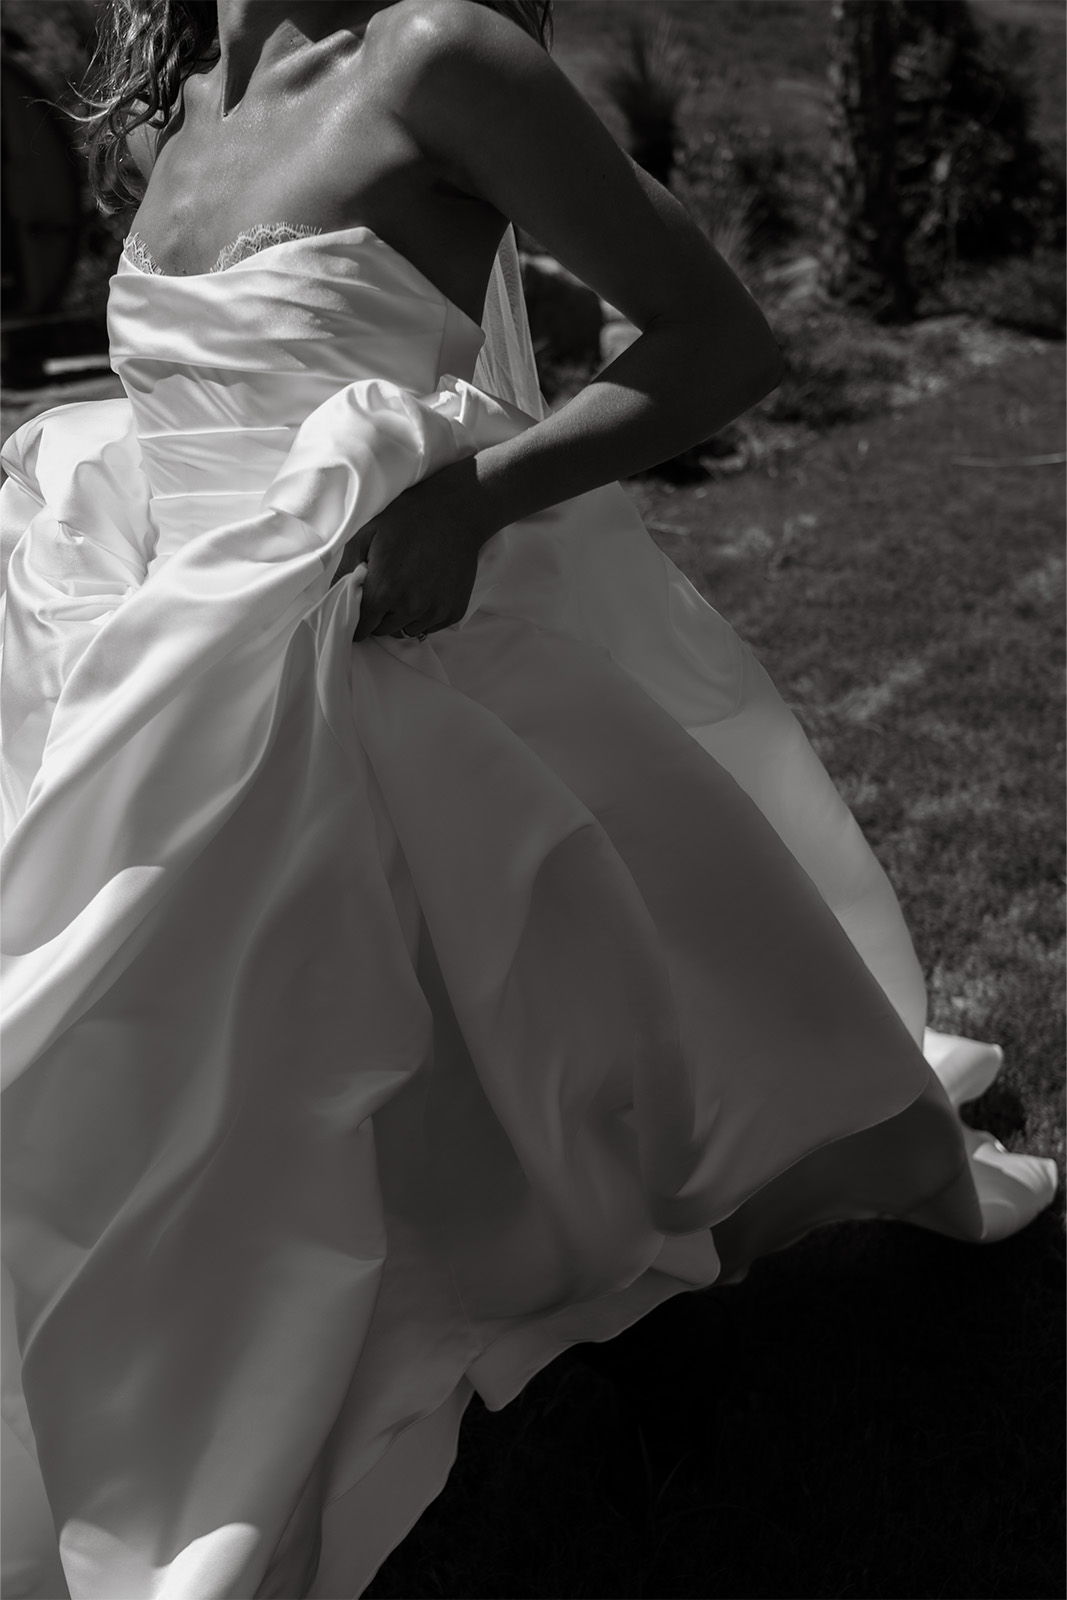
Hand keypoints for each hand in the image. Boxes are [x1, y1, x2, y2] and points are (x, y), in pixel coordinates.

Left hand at [340, 458, 494, 642]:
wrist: (454, 512)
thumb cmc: (406, 520)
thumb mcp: (366, 535)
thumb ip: (346, 569)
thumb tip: (334, 595)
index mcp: (384, 591)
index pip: (363, 627)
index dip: (358, 621)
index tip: (361, 613)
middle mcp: (410, 608)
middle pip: (384, 631)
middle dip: (379, 617)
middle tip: (384, 594)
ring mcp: (434, 611)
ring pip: (408, 630)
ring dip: (402, 618)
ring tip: (406, 592)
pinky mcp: (453, 611)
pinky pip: (431, 626)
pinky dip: (425, 616)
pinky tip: (425, 592)